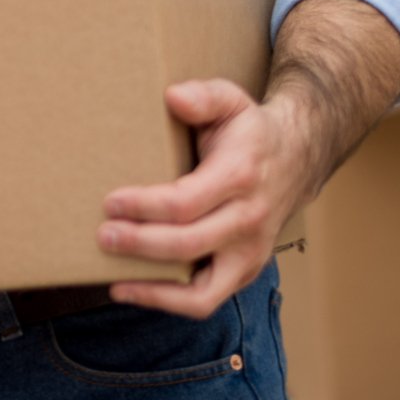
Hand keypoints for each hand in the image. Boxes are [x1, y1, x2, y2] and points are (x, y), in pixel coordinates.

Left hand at [99, 79, 310, 318]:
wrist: (296, 158)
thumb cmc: (248, 130)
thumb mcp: (230, 99)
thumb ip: (203, 96)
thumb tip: (173, 98)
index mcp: (240, 176)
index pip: (188, 201)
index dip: (146, 206)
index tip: (111, 202)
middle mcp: (250, 220)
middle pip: (189, 244)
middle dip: (140, 244)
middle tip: (102, 236)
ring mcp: (250, 252)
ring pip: (203, 289)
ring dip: (153, 288)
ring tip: (112, 277)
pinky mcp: (244, 272)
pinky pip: (206, 300)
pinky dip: (168, 303)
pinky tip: (130, 290)